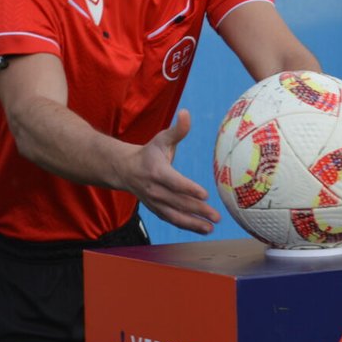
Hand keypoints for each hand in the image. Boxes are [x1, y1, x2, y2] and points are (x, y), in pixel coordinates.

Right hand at [126, 109, 220, 232]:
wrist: (125, 170)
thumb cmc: (149, 153)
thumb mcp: (161, 139)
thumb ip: (177, 130)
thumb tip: (186, 112)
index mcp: (157, 172)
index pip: (174, 182)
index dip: (189, 189)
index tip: (205, 194)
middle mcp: (155, 190)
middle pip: (178, 202)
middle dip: (198, 210)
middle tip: (216, 216)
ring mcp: (155, 202)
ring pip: (175, 215)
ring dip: (194, 223)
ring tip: (211, 227)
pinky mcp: (157, 210)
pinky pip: (173, 220)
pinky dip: (187, 226)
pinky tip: (203, 229)